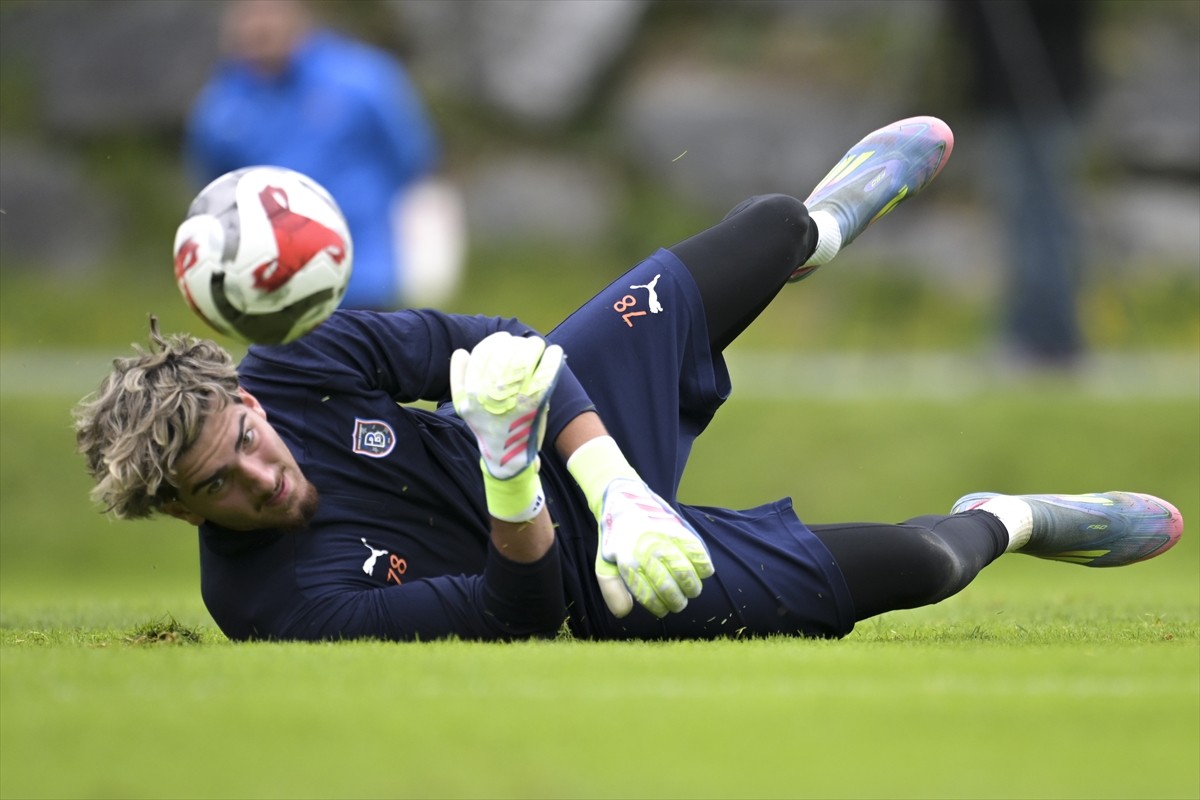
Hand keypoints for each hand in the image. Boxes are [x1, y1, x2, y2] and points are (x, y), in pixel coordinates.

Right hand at [450, 332, 563, 520]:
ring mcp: (515, 396)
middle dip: (516, 343)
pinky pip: (547, 370)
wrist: (507, 457)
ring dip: (534, 346)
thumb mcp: (462, 406)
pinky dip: (553, 357)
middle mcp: (492, 392)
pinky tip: (555, 353)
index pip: (483, 353)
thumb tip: (461, 352)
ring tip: (537, 346)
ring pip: (526, 355)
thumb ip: (458, 378)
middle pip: (505, 351)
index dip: (495, 342)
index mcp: (473, 391)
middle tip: (523, 344)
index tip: (504, 341)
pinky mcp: (536, 401)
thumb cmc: (486, 427)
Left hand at [595, 478, 714, 617]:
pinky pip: (699, 555)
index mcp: (628, 563)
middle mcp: (647, 552)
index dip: (659, 608)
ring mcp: (665, 540)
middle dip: (677, 602)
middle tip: (679, 603)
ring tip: (691, 590)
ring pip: (687, 574)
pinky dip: (704, 568)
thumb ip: (612, 591)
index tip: (662, 609)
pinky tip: (701, 572)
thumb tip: (625, 612)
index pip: (649, 597)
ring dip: (692, 588)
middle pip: (670, 589)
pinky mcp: (680, 530)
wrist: (625, 501)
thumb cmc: (617, 540)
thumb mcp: (604, 565)